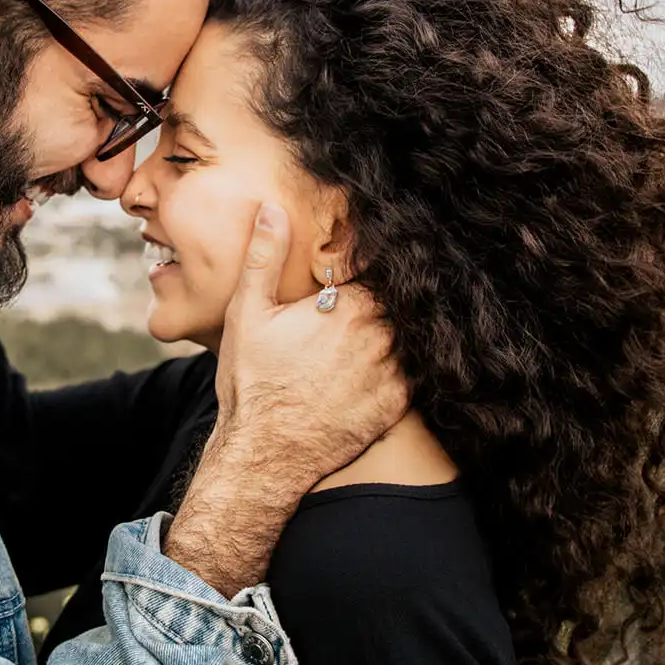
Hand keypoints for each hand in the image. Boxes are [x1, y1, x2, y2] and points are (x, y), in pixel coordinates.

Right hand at [164, 203, 408, 595]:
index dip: (375, 259)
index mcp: (347, 306)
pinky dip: (408, 362)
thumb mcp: (248, 313)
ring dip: (400, 325)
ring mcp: (392, 372)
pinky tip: (386, 360)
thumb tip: (273, 209)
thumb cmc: (252, 383)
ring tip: (378, 325)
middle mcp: (380, 336)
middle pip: (401, 299)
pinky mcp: (397, 405)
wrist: (265, 455)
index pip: (379, 266)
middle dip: (390, 291)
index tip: (371, 254)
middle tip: (368, 295)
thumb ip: (264, 257)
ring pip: (412, 333)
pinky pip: (417, 372)